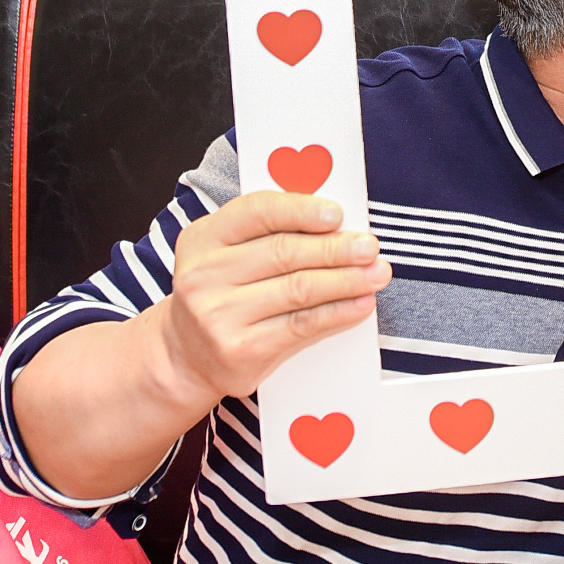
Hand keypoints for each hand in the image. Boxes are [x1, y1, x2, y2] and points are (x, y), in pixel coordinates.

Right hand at [145, 191, 390, 412]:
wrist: (186, 354)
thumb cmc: (221, 292)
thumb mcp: (227, 252)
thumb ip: (269, 231)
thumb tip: (336, 221)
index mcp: (203, 238)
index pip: (257, 212)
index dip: (301, 209)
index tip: (338, 213)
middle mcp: (205, 275)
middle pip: (284, 252)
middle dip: (336, 248)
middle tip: (370, 246)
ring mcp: (219, 315)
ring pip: (298, 289)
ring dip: (346, 280)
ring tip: (377, 273)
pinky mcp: (240, 350)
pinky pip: (301, 325)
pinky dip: (338, 312)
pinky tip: (361, 304)